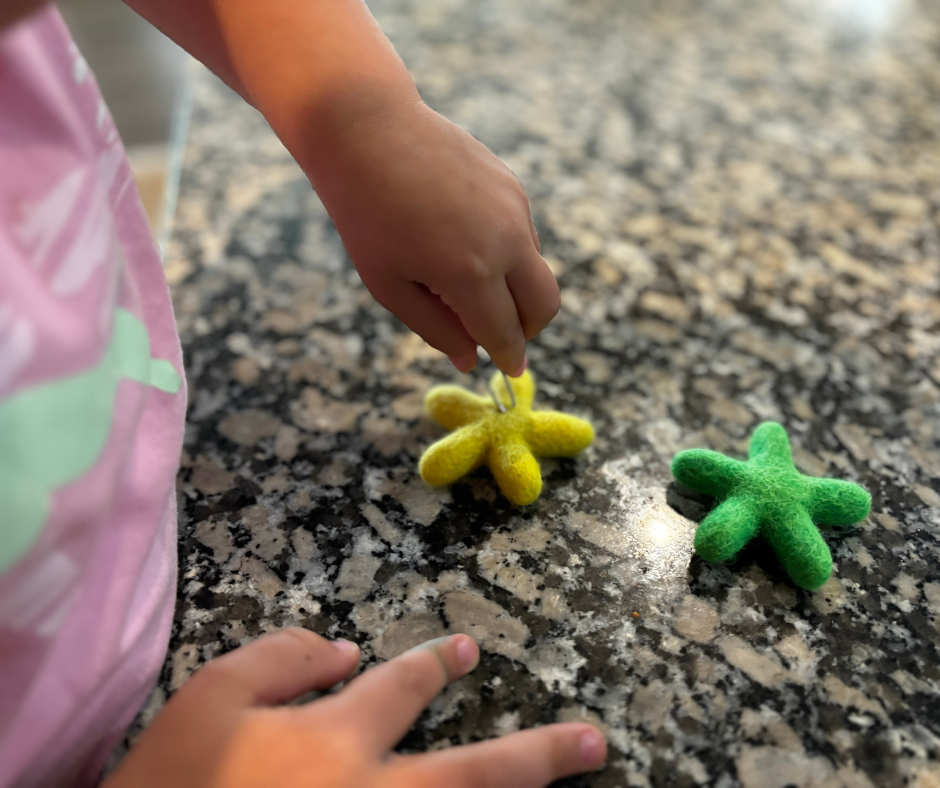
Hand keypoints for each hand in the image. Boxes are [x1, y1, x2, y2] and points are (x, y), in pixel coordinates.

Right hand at [104, 629, 605, 787]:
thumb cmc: (170, 786)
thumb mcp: (207, 697)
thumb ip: (281, 657)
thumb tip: (343, 649)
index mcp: (337, 741)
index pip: (404, 687)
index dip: (437, 664)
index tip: (466, 652)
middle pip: (477, 774)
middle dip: (539, 755)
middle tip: (593, 743)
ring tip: (572, 776)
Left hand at [307, 99, 559, 375]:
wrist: (368, 128)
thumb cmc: (366, 214)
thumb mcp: (389, 286)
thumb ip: (436, 329)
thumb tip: (470, 360)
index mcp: (471, 274)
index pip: (506, 333)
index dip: (508, 358)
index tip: (508, 371)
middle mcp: (506, 242)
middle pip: (545, 306)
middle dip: (527, 331)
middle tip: (497, 335)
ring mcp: (515, 209)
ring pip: (537, 270)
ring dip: (515, 291)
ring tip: (464, 281)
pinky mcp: (513, 186)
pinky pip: (524, 236)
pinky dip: (508, 255)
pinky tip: (463, 240)